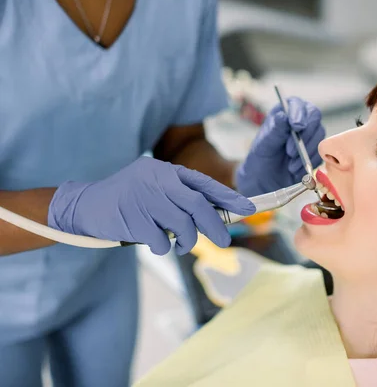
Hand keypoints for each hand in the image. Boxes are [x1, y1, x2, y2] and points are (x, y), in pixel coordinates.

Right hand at [48, 157, 255, 254]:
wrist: (86, 206)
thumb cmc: (130, 201)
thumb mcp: (155, 189)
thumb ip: (181, 198)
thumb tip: (216, 217)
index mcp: (165, 171)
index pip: (203, 183)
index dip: (228, 197)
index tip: (249, 208)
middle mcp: (156, 180)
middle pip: (197, 204)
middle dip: (215, 225)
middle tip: (225, 240)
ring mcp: (143, 198)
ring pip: (182, 225)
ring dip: (187, 241)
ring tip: (181, 245)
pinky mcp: (132, 218)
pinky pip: (161, 240)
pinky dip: (165, 247)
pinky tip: (158, 243)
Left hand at [235, 97, 324, 196]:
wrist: (266, 180)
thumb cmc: (262, 158)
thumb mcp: (264, 144)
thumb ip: (275, 131)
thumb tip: (283, 116)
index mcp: (285, 112)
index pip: (298, 105)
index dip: (299, 114)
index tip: (296, 126)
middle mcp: (301, 120)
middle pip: (314, 117)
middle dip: (304, 136)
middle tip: (290, 152)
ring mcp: (311, 134)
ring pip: (319, 136)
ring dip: (306, 152)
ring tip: (290, 166)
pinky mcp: (316, 150)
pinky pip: (320, 153)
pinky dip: (309, 163)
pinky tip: (296, 170)